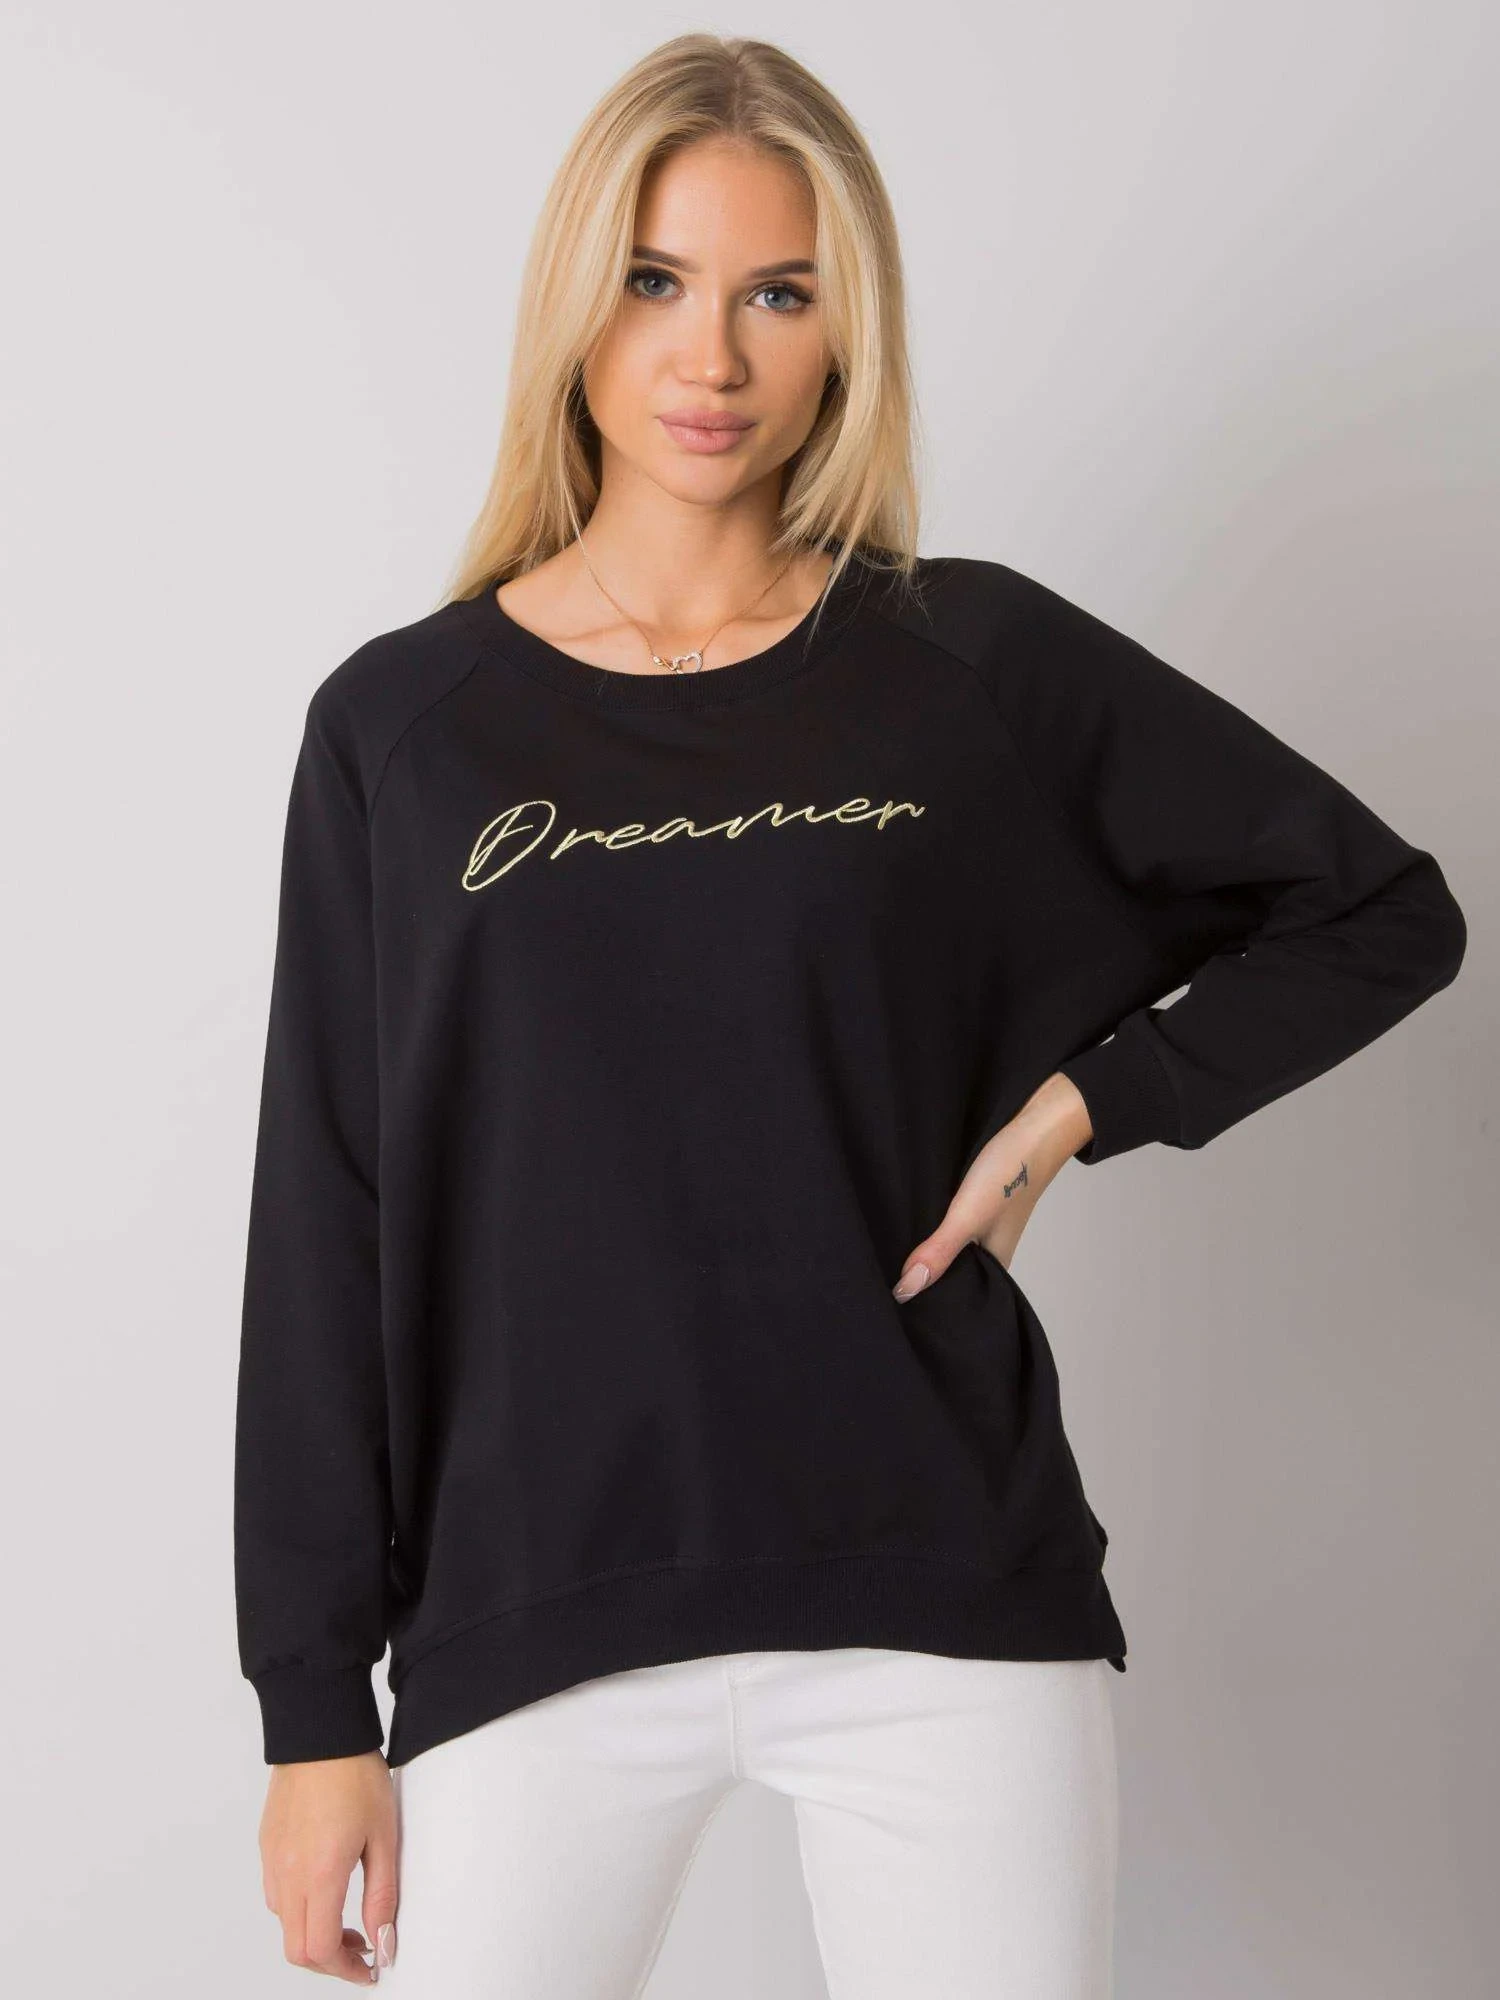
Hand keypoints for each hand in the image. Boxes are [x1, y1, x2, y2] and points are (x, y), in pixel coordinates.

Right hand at [259, 1749, 398, 1981]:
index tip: (370, 1968)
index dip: (345, 1970)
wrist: (321, 1730)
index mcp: (318, 1875)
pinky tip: (326, 1887)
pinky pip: (277, 1894)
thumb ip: (382, 1895)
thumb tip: (384, 1942)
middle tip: (362, 1949)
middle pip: (296, 1947)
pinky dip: (299, 1908)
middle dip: (329, 1959)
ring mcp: (271, 1859)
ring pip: (284, 1923)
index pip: (319, 1950)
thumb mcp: (383, 1836)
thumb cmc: (355, 1775)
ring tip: (348, 1918)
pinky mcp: (266, 1845)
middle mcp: (287, 1873)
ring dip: (313, 1934)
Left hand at [892, 1072, 1092, 1298]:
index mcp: (995, 1262)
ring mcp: (981, 1221)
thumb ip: (940, 1251)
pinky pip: (947, 1217)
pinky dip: (931, 1219)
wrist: (1035, 1122)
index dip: (929, 1298)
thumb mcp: (968, 1216)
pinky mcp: (973, 1198)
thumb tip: (906, 1291)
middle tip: (882, 1274)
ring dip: (925, 1243)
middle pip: (950, 1268)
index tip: (894, 1303)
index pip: (957, 1293)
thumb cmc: (1011, 1171)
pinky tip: (908, 1216)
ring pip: (947, 1241)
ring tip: (886, 1249)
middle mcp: (988, 1246)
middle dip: (922, 1271)